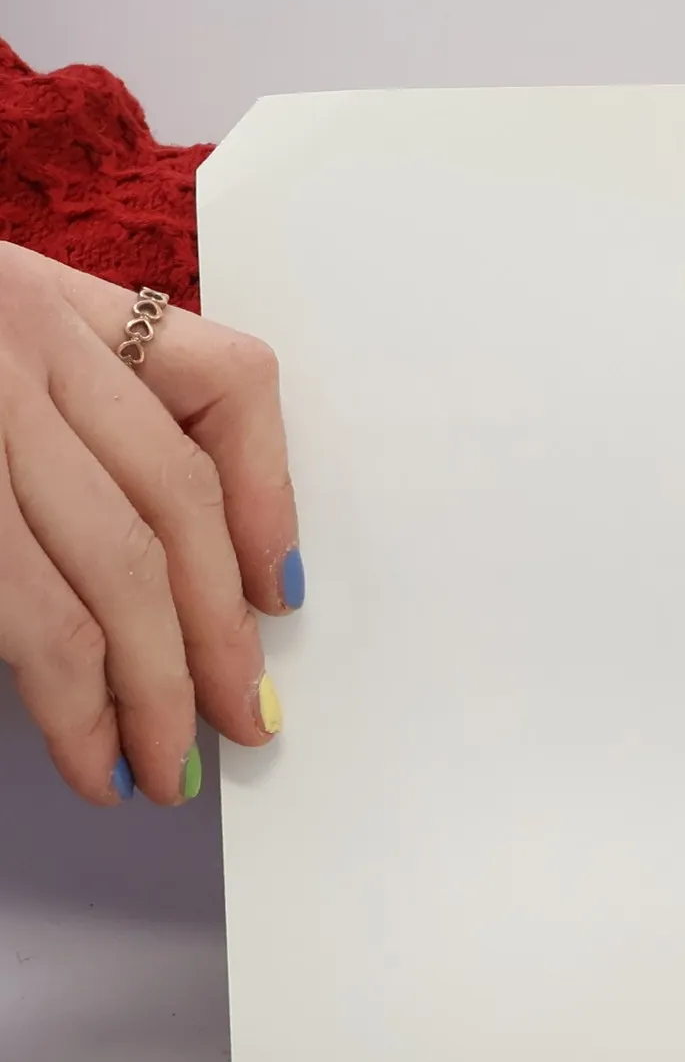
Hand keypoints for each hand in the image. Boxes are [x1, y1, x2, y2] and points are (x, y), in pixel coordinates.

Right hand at [0, 243, 298, 803]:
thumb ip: (71, 423)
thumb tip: (209, 580)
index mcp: (42, 296)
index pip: (225, 386)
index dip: (269, 502)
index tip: (281, 597)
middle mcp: (6, 336)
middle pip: (167, 505)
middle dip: (212, 635)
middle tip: (235, 723)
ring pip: (94, 568)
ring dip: (139, 687)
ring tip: (152, 765)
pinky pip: (15, 601)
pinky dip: (53, 688)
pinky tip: (70, 738)